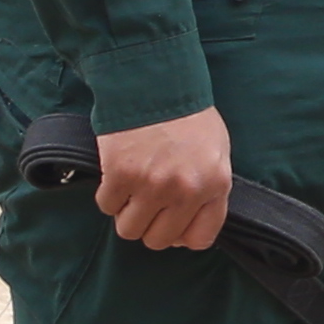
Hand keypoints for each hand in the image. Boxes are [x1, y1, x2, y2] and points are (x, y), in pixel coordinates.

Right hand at [95, 109, 232, 250]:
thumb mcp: (217, 152)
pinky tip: (117, 175)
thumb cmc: (188, 116)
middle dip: (150, 226)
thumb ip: (209, 190)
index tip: (172, 224)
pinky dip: (109, 196)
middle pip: (159, 240)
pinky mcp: (120, 174)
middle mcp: (185, 190)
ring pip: (129, 230)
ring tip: (131, 190)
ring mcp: (151, 184)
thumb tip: (190, 225)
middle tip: (146, 205)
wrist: (156, 83)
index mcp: (214, 185)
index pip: (200, 239)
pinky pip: (107, 206)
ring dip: (126, 214)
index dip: (182, 236)